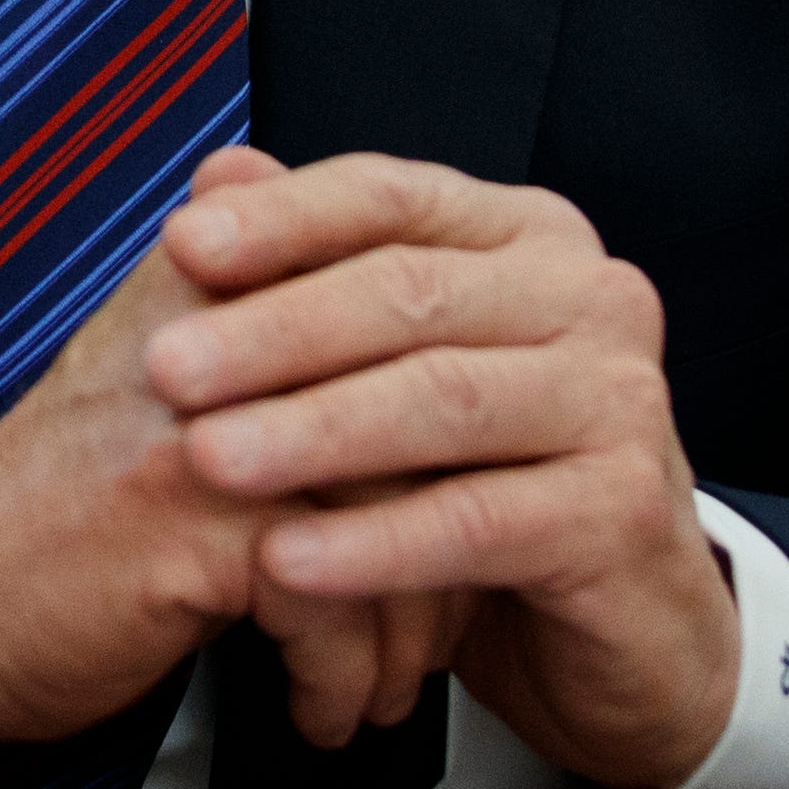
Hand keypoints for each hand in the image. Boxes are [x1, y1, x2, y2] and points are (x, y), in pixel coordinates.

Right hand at [0, 225, 438, 754]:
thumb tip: (268, 179)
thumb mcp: (136, 355)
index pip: (384, 313)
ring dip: (415, 619)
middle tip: (470, 586)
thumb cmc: (57, 495)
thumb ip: (221, 283)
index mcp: (200, 287)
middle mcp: (204, 347)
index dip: (444, 413)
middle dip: (458, 522)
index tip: (470, 481)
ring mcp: (197, 436)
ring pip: (388, 511)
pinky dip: (345, 676)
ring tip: (405, 670)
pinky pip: (328, 601)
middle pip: (406, 412)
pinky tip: (332, 705)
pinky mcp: (185, 536)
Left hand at [145, 147, 738, 788]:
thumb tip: (216, 174)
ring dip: (311, 430)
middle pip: (408, 294)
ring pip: (442, 401)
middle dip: (272, 331)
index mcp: (526, 235)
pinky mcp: (626, 515)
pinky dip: (373, 541)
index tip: (178, 245)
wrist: (609, 614)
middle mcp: (590, 298)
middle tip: (162, 368)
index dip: (282, 218)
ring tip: (205, 459)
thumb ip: (313, 264)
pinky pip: (477, 522)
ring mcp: (622, 402)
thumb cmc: (481, 464)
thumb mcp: (392, 360)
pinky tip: (285, 559)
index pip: (391, 196)